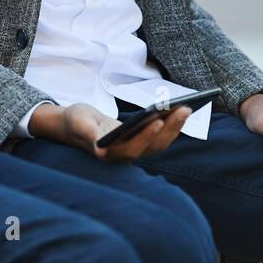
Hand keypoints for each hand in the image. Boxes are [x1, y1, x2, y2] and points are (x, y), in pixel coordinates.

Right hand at [30, 102, 191, 160]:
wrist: (77, 125)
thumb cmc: (76, 122)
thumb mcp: (78, 122)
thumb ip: (86, 132)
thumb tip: (98, 145)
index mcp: (109, 153)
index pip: (132, 148)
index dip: (146, 136)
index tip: (158, 119)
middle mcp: (124, 156)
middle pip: (153, 146)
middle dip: (170, 128)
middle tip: (184, 108)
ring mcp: (134, 150)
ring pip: (160, 143)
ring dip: (175, 127)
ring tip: (186, 107)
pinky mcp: (140, 142)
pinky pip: (160, 137)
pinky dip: (171, 125)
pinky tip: (180, 109)